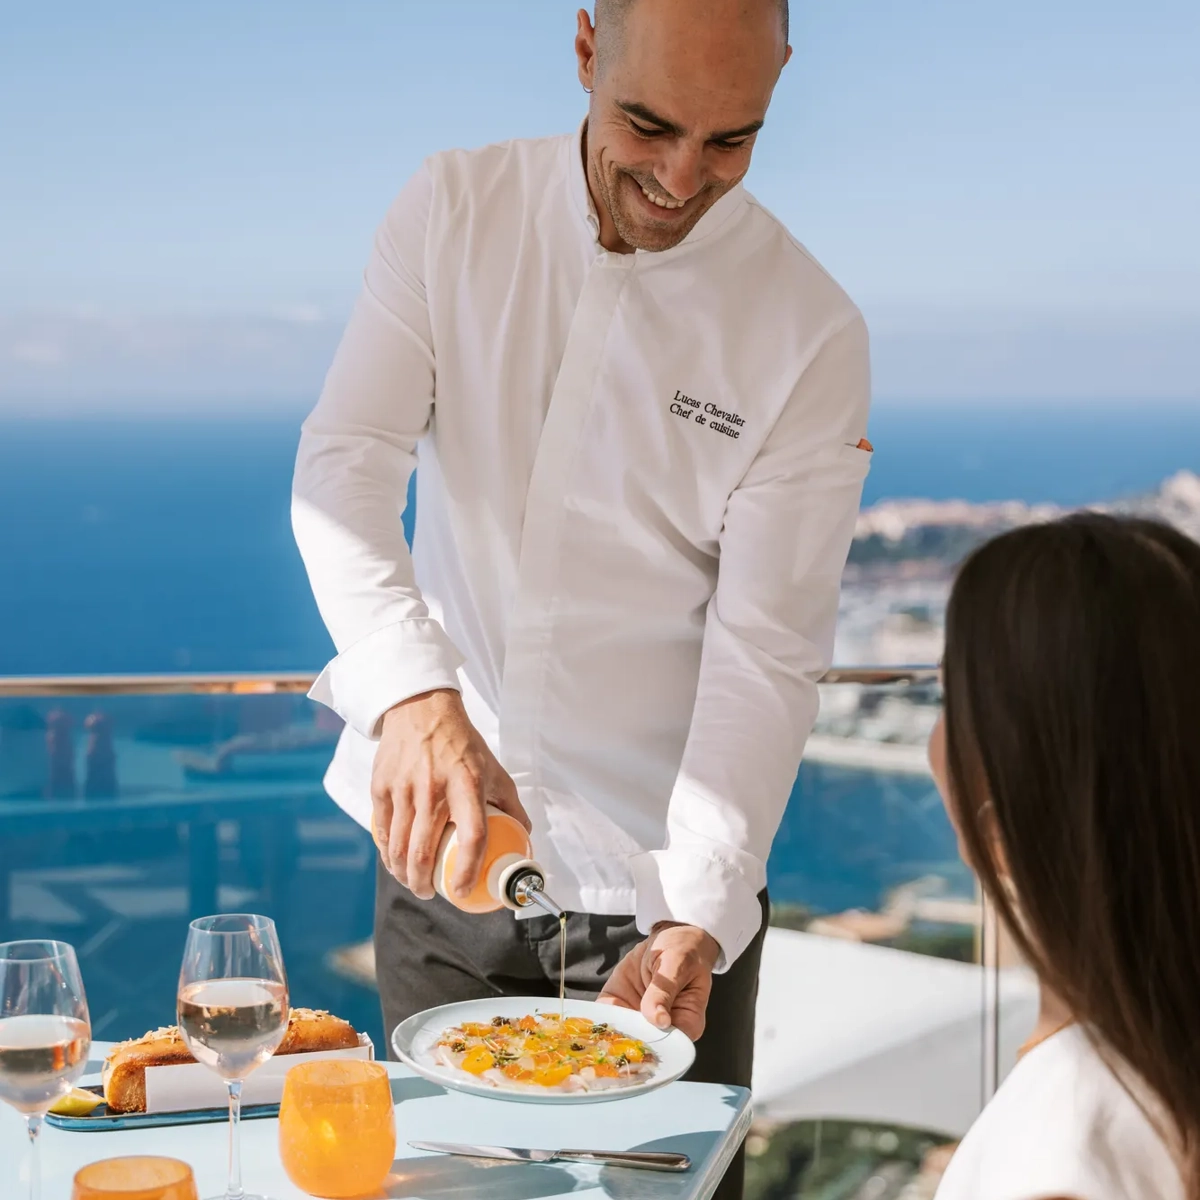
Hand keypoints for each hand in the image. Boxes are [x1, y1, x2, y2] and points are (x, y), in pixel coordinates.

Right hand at [370, 689, 529, 899]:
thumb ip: (510, 804)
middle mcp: (433, 788)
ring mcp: (403, 788)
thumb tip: (523, 837)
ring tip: (413, 883)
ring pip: (398, 848)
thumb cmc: (462, 743)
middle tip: (431, 892)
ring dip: (403, 875)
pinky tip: (395, 862)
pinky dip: (387, 854)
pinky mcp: (381, 786)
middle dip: (424, 884)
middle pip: (423, 852)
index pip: (471, 835)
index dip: (467, 869)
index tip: (462, 890)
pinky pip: (381, 831)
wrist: (421, 709)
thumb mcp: (494, 769)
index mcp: (467, 784)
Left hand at [598, 923, 720, 1040]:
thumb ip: (665, 990)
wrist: (668, 938)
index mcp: (686, 1023)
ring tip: (595, 1036)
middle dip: (625, 1045)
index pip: (672, 1046)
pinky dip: (595, 1021)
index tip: (636, 1044)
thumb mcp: (677, 964)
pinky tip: (586, 1022)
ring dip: (607, 1036)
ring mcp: (639, 1019)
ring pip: (622, 1036)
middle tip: (610, 1042)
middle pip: (644, 1047)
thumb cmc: (683, 950)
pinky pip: (606, 1019)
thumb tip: (660, 1020)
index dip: (654, 1049)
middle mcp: (662, 1028)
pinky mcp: (620, 1006)